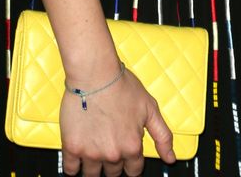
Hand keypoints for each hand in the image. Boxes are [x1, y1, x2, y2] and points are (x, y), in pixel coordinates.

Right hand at [59, 65, 175, 176]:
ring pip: (92, 174)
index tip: (127, 158)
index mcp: (132, 146)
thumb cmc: (120, 85)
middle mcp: (112, 154)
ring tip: (94, 152)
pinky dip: (73, 167)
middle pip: (113, 173)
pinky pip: (71, 169)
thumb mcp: (150, 108)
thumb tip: (170, 158)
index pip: (134, 170)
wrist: (95, 73)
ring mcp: (91, 153)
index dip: (131, 164)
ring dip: (94, 167)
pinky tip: (77, 160)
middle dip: (113, 163)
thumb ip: (163, 136)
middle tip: (109, 147)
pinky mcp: (73, 147)